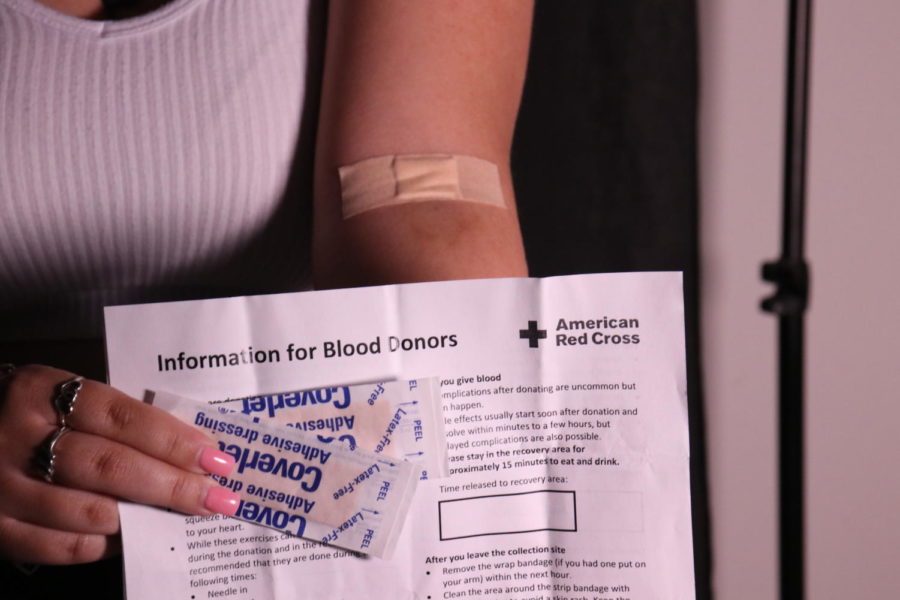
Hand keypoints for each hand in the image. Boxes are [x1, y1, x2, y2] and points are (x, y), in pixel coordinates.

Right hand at [0, 365, 237, 563]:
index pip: (120, 416)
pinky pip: (62, 547)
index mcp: (40, 391)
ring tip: (184, 516)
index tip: (216, 458)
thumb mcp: (59, 395)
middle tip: (216, 497)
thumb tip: (188, 447)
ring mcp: (2, 488)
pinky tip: (134, 536)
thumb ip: (112, 416)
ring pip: (91, 512)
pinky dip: (106, 545)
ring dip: (147, 518)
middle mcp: (18, 438)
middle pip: (111, 467)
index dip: (173, 440)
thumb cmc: (28, 414)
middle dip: (174, 485)